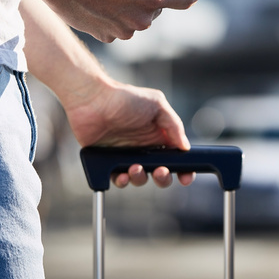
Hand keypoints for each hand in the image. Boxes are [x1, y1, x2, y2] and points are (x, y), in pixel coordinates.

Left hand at [63, 77, 194, 187]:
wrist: (92, 100)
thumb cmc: (124, 98)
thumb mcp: (157, 105)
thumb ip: (174, 125)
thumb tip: (185, 147)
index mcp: (159, 135)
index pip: (175, 157)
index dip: (183, 169)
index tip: (185, 177)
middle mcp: (144, 147)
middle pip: (160, 172)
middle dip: (163, 178)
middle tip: (160, 171)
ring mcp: (127, 155)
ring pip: (140, 178)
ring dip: (141, 178)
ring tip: (135, 168)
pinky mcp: (108, 161)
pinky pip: (118, 178)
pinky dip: (122, 180)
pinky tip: (121, 174)